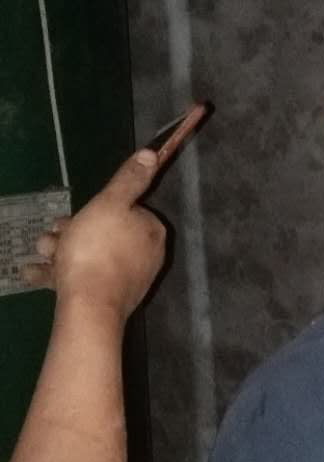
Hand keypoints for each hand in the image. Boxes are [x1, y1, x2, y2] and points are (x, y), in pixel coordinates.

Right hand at [21, 150, 166, 319]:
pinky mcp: (107, 298)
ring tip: (41, 252)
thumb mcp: (110, 203)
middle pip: (104, 234)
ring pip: (89, 256)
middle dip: (72, 232)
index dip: (95, 210)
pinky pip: (82, 279)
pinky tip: (34, 274)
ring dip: (60, 251)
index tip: (70, 216)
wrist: (89, 306)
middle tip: (49, 235)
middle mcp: (145, 255)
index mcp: (151, 231)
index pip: (125, 211)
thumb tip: (151, 154)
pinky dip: (59, 274)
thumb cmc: (97, 249)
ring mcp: (127, 279)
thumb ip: (129, 180)